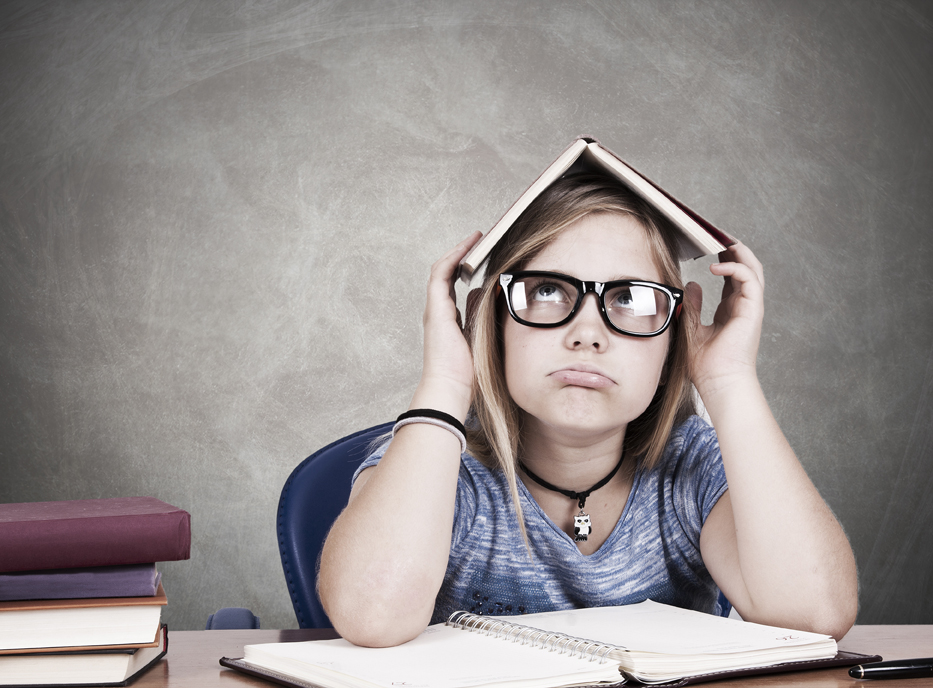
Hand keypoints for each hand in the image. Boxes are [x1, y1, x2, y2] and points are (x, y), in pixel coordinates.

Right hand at [415, 231, 482, 418]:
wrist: (450, 387)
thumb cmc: (465, 373)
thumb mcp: (478, 339)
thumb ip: (478, 316)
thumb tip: (484, 293)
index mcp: (447, 320)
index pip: (452, 285)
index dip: (463, 267)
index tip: (478, 255)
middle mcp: (438, 311)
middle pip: (445, 274)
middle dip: (460, 255)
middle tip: (477, 240)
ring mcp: (434, 309)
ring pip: (441, 270)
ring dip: (457, 252)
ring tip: (474, 238)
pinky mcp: (436, 309)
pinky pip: (441, 275)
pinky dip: (453, 259)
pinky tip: (467, 248)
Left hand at [685, 242, 764, 396]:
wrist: (718, 382)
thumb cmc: (706, 363)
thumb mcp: (691, 327)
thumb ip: (692, 305)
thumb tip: (691, 284)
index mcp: (732, 308)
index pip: (731, 274)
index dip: (722, 257)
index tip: (707, 244)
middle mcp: (743, 305)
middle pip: (745, 266)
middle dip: (732, 247)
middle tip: (715, 233)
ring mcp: (750, 306)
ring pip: (752, 268)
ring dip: (738, 251)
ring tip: (720, 239)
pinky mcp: (753, 310)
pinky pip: (749, 280)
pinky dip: (735, 268)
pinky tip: (716, 267)